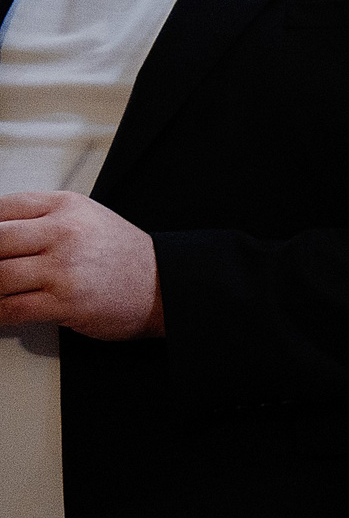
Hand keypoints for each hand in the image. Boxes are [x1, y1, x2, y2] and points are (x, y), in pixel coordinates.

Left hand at [0, 191, 163, 339]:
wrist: (162, 286)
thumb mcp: (87, 218)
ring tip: (0, 290)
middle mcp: (65, 233)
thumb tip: (0, 233)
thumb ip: (44, 218)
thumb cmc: (124, 256)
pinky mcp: (65, 302)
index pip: (4, 208)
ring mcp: (65, 269)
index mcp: (67, 207)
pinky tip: (2, 310)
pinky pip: (12, 309)